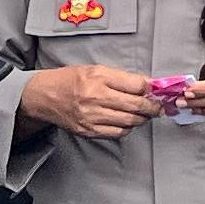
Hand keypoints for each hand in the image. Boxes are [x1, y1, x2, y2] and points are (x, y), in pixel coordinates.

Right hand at [21, 65, 158, 140]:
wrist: (44, 96)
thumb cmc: (71, 80)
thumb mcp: (96, 70)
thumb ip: (122, 78)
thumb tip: (147, 85)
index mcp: (98, 78)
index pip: (136, 86)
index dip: (152, 89)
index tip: (158, 91)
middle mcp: (95, 98)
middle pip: (136, 105)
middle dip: (153, 107)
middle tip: (160, 106)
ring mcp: (91, 117)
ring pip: (129, 121)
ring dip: (142, 118)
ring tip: (146, 114)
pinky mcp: (88, 131)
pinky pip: (117, 133)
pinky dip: (127, 128)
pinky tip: (128, 122)